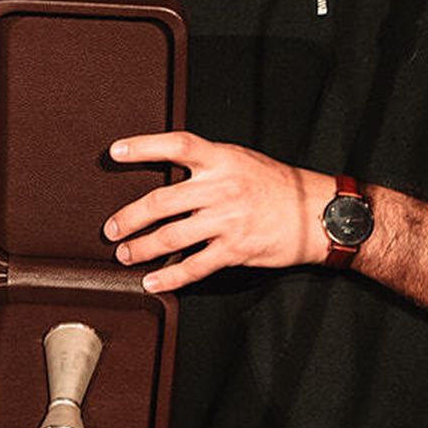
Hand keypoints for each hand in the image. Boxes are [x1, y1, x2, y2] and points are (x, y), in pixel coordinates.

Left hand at [104, 131, 327, 291]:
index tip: (115, 152)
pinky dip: (169, 277)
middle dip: (129, 218)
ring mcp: (226, 220)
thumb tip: (170, 165)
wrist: (317, 213)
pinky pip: (194, 266)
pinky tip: (152, 281)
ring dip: (141, 248)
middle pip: (161, 201)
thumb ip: (208, 163)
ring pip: (171, 237)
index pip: (176, 145)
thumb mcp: (242, 159)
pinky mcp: (235, 249)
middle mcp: (220, 188)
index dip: (143, 146)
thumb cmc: (278, 184)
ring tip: (125, 254)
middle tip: (110, 228)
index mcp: (222, 159)